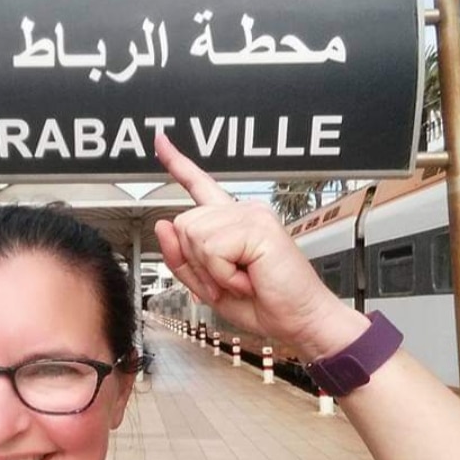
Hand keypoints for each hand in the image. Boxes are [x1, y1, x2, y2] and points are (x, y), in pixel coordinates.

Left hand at [153, 134, 367, 360]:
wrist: (299, 320)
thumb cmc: (262, 303)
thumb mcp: (208, 285)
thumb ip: (182, 259)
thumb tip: (162, 224)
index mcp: (230, 221)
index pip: (199, 185)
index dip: (177, 163)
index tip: (160, 139)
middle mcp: (241, 211)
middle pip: (183, 224)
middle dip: (196, 263)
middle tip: (230, 280)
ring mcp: (251, 215)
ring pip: (194, 236)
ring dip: (211, 271)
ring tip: (241, 279)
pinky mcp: (258, 227)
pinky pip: (212, 249)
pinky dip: (223, 274)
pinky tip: (248, 278)